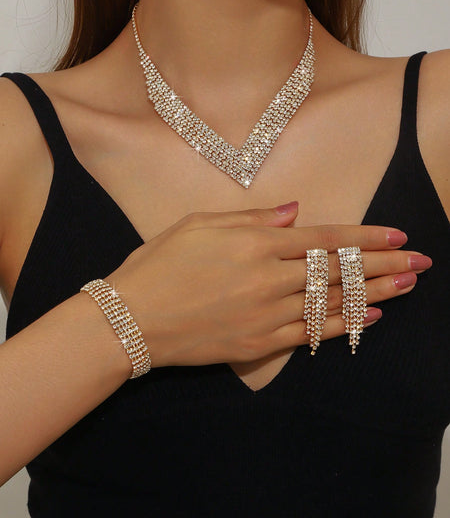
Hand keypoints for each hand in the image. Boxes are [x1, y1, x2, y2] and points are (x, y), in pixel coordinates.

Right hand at [107, 201, 430, 367]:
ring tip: (408, 285)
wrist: (130, 320)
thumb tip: (295, 211)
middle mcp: (269, 277)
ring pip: (333, 301)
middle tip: (420, 261)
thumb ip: (252, 217)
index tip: (397, 235)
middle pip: (338, 270)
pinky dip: (345, 325)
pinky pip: (312, 333)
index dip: (364, 237)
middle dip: (383, 263)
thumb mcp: (198, 224)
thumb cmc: (158, 264)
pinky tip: (371, 318)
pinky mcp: (260, 343)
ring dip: (376, 293)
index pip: (324, 238)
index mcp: (254, 243)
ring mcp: (267, 313)